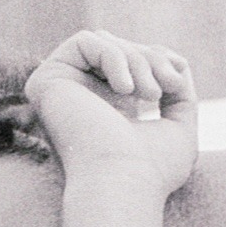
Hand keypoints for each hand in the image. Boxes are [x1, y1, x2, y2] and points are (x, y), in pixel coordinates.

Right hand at [26, 30, 198, 199]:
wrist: (124, 185)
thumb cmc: (153, 170)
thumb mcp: (178, 126)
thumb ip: (179, 94)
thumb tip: (177, 62)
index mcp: (108, 108)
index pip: (130, 62)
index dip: (158, 61)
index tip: (177, 82)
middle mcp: (81, 98)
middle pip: (120, 49)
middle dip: (151, 60)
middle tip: (169, 87)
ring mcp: (61, 91)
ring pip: (104, 43)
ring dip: (137, 59)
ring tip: (151, 93)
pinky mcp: (46, 82)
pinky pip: (84, 41)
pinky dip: (114, 57)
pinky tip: (126, 90)